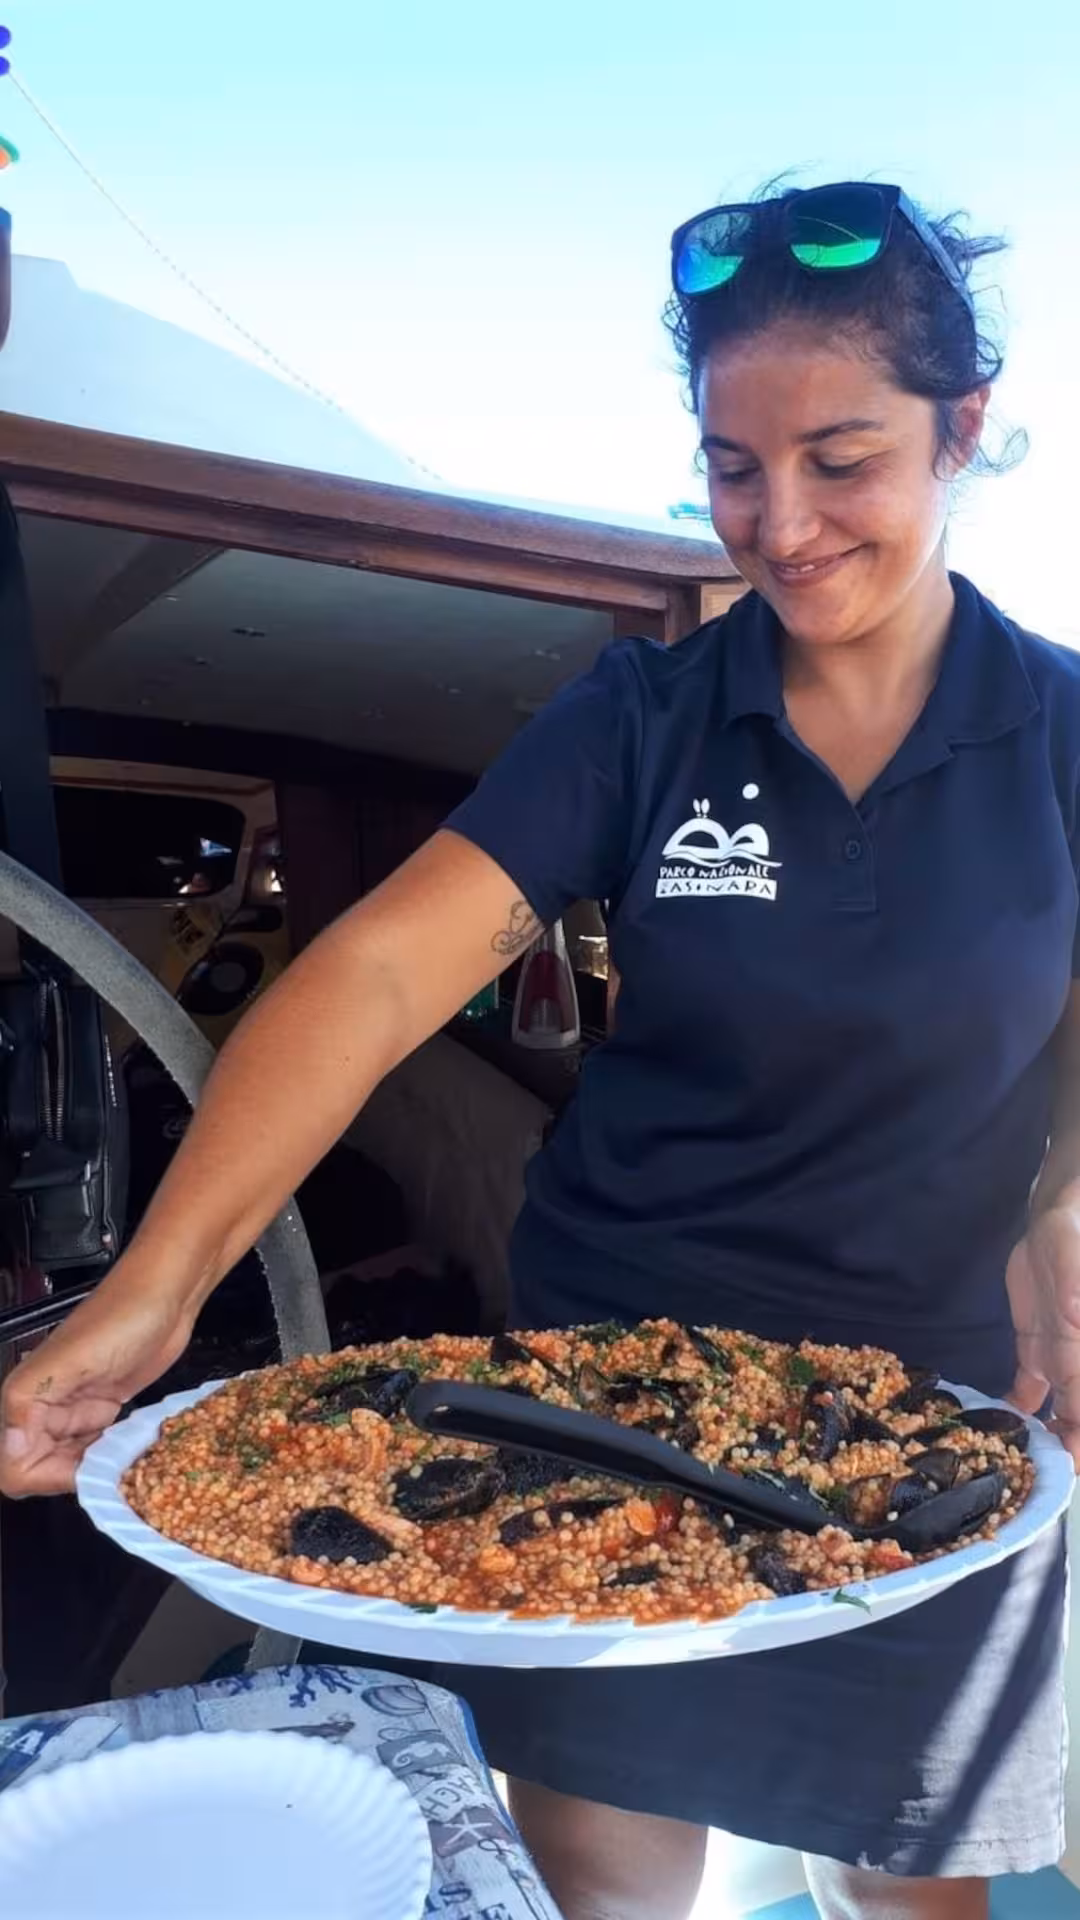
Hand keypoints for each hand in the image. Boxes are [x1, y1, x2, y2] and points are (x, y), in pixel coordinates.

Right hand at [0, 1278, 194, 1496]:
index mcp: (26, 1397)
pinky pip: (96, 1447)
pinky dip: (112, 1455)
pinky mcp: (104, 1408)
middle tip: (113, 1467)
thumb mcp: (75, 1357)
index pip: (15, 1466)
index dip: (46, 1478)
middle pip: (42, 1471)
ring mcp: (76, 1410)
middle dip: (74, 1477)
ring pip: (70, 1463)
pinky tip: (135, 1450)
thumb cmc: (122, 1317)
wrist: (167, 1294)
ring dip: (96, 1469)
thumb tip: (10, 1447)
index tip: (86, 1470)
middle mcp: (45, 1408)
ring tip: (128, 1461)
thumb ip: (31, 1401)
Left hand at [1006, 1204, 1079, 1467]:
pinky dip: (1021, 1409)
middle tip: (1035, 1478)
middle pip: (1076, 1418)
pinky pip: (1032, 1387)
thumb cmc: (1077, 1250)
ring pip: (1059, 1410)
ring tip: (1019, 1462)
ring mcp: (1060, 1358)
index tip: (1069, 1470)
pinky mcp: (1038, 1348)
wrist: (1062, 1223)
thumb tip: (1069, 1329)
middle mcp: (1078, 1363)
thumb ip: (1071, 1306)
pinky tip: (1004, 1426)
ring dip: (1046, 1436)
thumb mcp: (1073, 1284)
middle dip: (1065, 1450)